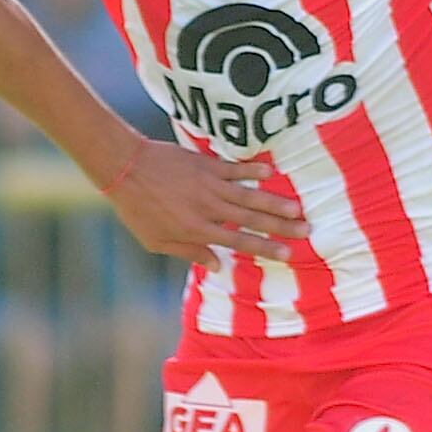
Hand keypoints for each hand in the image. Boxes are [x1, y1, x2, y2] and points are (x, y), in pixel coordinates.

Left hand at [102, 141, 307, 265]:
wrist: (125, 168)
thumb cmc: (137, 209)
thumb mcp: (157, 241)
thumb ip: (189, 252)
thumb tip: (218, 266)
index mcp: (197, 230)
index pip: (239, 242)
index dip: (266, 248)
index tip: (288, 253)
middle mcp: (209, 209)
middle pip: (252, 219)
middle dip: (281, 226)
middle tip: (306, 230)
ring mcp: (209, 185)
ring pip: (249, 196)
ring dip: (275, 202)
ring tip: (298, 208)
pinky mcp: (206, 165)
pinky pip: (235, 169)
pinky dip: (253, 171)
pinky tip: (271, 174)